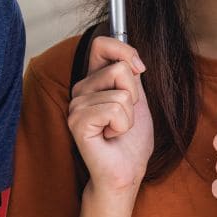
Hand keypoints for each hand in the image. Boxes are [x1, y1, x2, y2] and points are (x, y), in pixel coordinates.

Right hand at [67, 36, 152, 195]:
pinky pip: (114, 110)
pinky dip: (122, 125)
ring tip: (116, 130)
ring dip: (129, 115)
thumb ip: (130, 74)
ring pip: (121, 93)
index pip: (101, 44)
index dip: (124, 50)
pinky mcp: (77, 121)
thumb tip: (131, 57)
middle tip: (124, 118)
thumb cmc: (130, 140)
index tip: (140, 68)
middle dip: (134, 95)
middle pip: (120, 69)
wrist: (126, 171)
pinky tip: (110, 136)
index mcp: (93, 80)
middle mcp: (80, 89)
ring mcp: (76, 105)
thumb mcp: (137, 99)